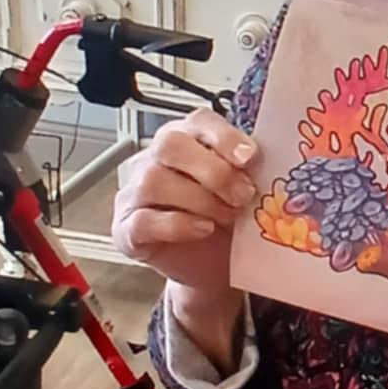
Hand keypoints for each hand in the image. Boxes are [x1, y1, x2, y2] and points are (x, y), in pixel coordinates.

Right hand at [111, 109, 259, 296]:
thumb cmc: (226, 223)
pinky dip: (178, 224)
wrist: (213, 268)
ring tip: (228, 217)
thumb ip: (245, 170)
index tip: (251, 156)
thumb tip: (261, 160)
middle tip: (244, 195)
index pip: (197, 121)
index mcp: (185, 140)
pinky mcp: (126, 230)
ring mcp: (134, 194)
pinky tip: (203, 229)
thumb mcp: (242, 191)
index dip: (224, 136)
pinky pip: (143, 220)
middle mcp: (153, 160)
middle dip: (214, 170)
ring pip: (154, 181)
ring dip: (200, 199)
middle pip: (170, 144)